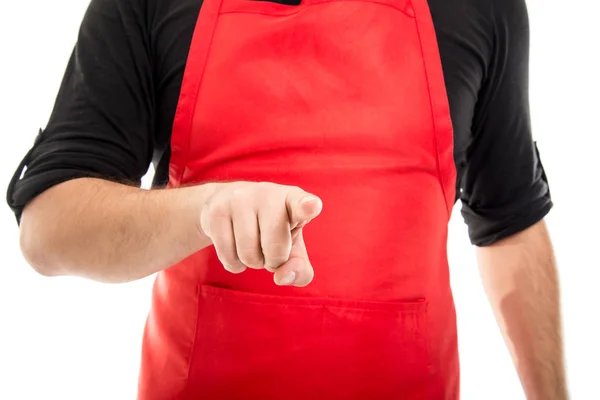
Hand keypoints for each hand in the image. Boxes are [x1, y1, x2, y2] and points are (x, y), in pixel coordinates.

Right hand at [199, 182, 322, 286]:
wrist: (229, 205)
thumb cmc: (271, 228)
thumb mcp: (292, 247)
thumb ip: (300, 269)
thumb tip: (282, 277)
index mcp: (293, 199)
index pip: (302, 203)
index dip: (308, 206)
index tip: (311, 205)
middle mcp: (268, 193)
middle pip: (275, 248)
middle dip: (273, 261)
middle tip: (269, 248)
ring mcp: (240, 199)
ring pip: (249, 254)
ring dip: (252, 262)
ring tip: (252, 245)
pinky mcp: (216, 211)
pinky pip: (228, 256)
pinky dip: (234, 264)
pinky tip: (235, 248)